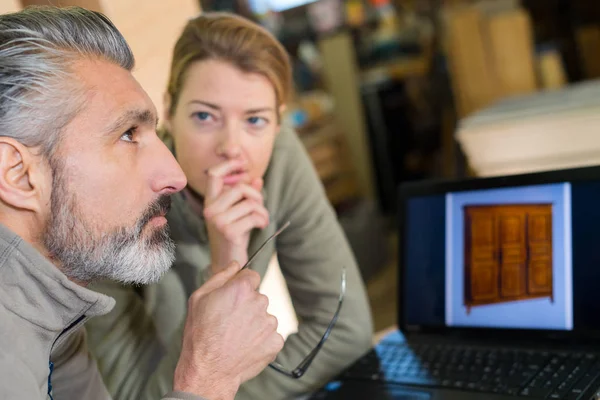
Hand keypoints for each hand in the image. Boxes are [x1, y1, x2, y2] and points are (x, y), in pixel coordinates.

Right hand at [173, 261, 283, 399]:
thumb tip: (235, 264)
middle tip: (229, 323)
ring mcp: (270, 323)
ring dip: (255, 324)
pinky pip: (271, 336)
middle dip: (247, 307)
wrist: (208, 370)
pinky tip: (245, 347)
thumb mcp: (199, 298)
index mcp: (242, 288)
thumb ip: (221, 277)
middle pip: (258, 298)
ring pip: (265, 317)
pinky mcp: (275, 342)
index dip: (242, 286)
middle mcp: (260, 302)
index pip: (252, 276)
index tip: (234, 298)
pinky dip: (261, 341)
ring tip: (236, 337)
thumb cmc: (200, 334)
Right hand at [203, 160, 268, 271]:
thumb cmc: (235, 236)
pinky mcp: (229, 231)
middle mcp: (210, 209)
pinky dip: (262, 220)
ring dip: (262, 211)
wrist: (228, 263)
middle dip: (256, 196)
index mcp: (210, 202)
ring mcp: (218, 221)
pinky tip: (261, 226)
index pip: (214, 175)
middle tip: (261, 207)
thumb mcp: (240, 213)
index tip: (243, 162)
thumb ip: (247, 196)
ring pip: (250, 203)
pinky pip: (254, 216)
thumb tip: (257, 179)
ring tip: (262, 220)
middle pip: (239, 188)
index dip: (229, 164)